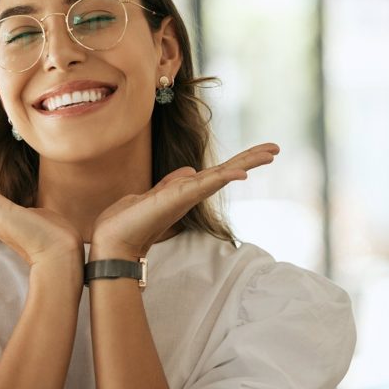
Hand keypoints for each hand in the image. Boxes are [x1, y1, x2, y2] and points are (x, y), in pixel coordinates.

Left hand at [90, 143, 279, 258]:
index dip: (239, 162)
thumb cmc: (128, 221)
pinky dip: (224, 178)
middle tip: (276, 148)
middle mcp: (191, 194)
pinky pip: (205, 185)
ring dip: (246, 163)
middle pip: (227, 172)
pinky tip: (241, 173)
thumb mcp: (153, 195)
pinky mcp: (178, 198)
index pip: (218, 172)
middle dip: (251, 159)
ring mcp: (186, 196)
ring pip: (222, 175)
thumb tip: (189, 170)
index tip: (261, 152)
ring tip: (270, 152)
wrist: (112, 240)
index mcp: (186, 191)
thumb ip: (171, 183)